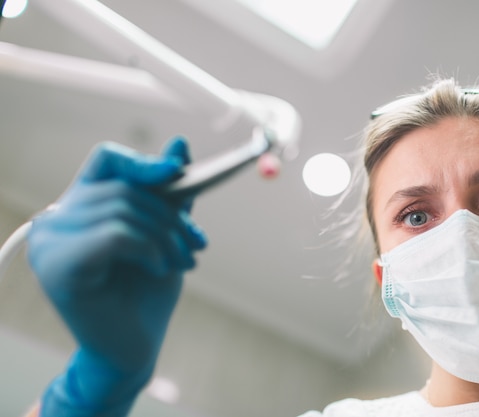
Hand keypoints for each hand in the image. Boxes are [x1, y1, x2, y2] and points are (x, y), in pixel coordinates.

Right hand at [27, 138, 206, 415]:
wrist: (134, 349)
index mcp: (79, 206)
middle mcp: (56, 220)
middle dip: (172, 215)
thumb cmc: (147, 292)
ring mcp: (50, 243)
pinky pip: (114, 235)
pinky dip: (148, 248)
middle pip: (124, 188)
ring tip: (185, 261)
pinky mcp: (57, 267)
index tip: (179, 173)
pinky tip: (159, 269)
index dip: (143, 162)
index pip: (106, 159)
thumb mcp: (164, 233)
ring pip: (123, 211)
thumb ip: (169, 193)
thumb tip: (180, 144)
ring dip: (166, 236)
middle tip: (197, 245)